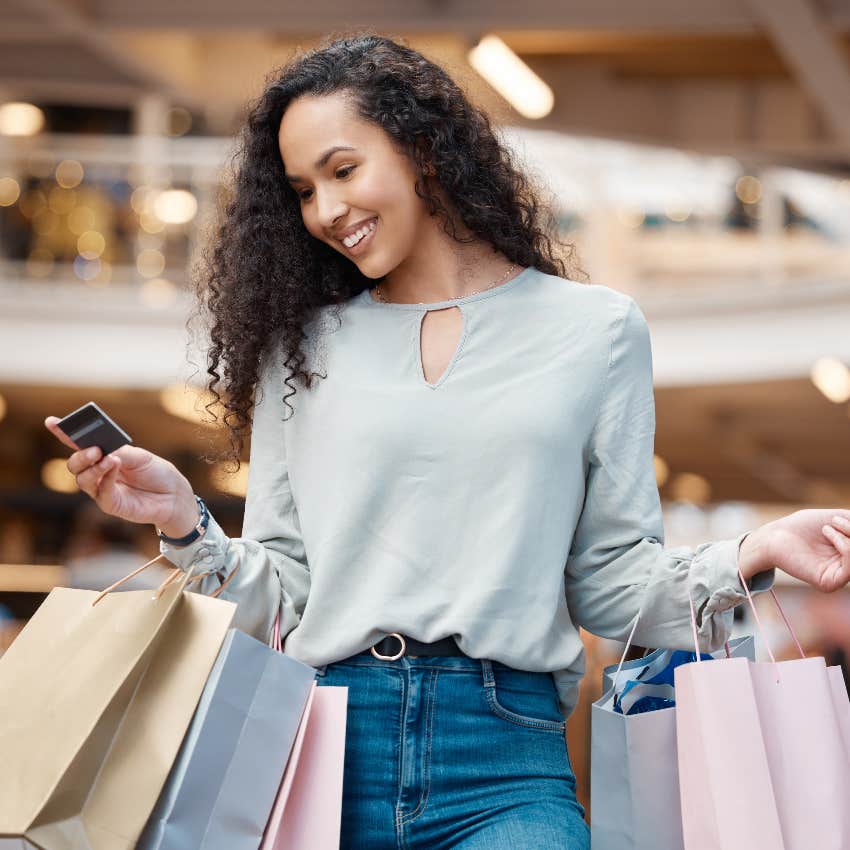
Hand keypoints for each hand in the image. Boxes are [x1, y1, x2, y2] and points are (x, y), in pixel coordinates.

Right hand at [44, 416, 199, 535]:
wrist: (174, 495)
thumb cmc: (157, 472)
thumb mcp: (140, 456)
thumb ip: (119, 452)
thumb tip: (101, 450)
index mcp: (103, 455)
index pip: (79, 444)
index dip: (64, 433)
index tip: (52, 422)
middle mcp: (98, 472)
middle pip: (75, 464)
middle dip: (81, 455)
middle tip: (95, 449)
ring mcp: (101, 489)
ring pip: (82, 479)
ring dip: (93, 468)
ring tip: (109, 459)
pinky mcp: (110, 504)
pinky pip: (100, 493)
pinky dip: (105, 479)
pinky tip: (114, 468)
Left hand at [743, 508, 849, 592]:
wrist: (775, 534)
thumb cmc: (804, 526)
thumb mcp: (841, 519)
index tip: (847, 519)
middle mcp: (848, 569)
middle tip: (840, 519)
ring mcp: (840, 578)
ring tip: (831, 524)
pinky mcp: (829, 583)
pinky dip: (844, 544)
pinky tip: (828, 532)